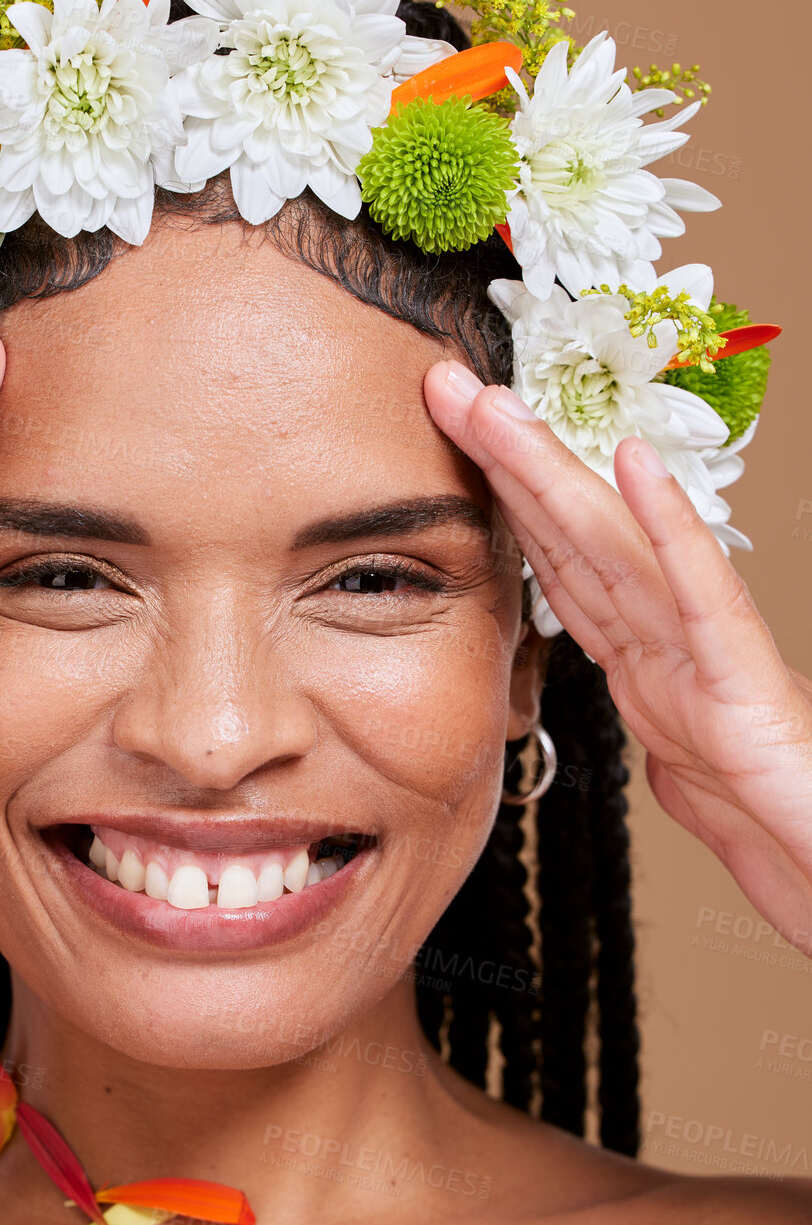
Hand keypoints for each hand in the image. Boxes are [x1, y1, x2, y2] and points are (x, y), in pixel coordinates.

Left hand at [425, 361, 811, 955]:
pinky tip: (631, 465)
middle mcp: (674, 647)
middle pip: (575, 538)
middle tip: (446, 389)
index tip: (455, 445)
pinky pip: (700, 595)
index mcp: (652, 669)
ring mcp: (709, 658)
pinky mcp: (745, 684)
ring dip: (552, 469)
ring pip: (616, 546)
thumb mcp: (696, 788)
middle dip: (507, 460)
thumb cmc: (786, 834)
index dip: (507, 505)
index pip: (563, 571)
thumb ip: (664, 748)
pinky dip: (664, 526)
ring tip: (497, 404)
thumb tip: (647, 737)